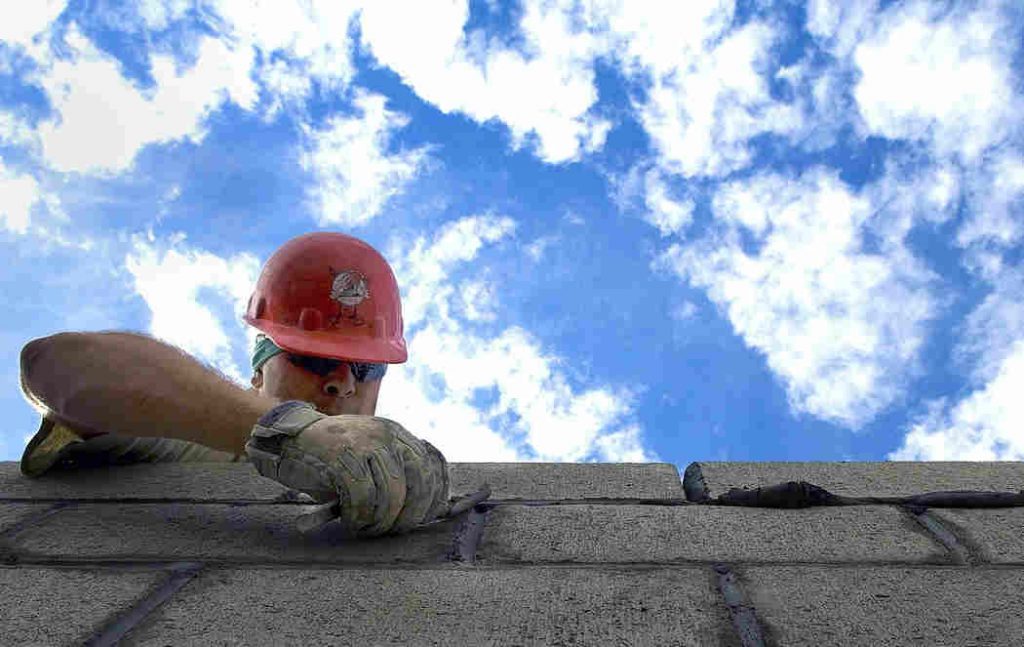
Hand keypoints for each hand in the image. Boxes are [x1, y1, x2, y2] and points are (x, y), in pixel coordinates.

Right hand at [245, 400, 449, 535]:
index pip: (433, 463)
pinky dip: (360, 516)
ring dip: (382, 520)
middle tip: (393, 530)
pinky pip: (363, 496)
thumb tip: (429, 510)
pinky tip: (351, 521)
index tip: (430, 517)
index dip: (436, 494)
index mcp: (397, 433)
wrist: (289, 439)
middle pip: (419, 480)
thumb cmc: (331, 458)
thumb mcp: (370, 457)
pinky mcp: (342, 457)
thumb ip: (395, 474)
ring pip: (392, 492)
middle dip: (411, 513)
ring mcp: (364, 443)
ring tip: (368, 529)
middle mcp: (386, 435)